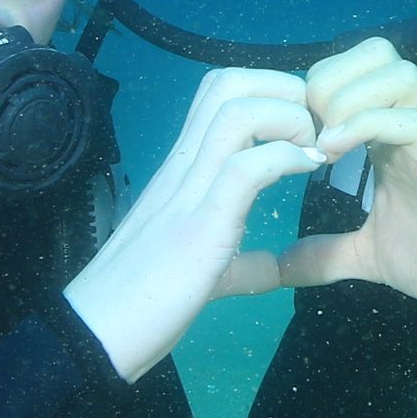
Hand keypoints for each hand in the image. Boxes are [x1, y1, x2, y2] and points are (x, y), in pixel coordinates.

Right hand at [60, 67, 324, 379]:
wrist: (101, 335)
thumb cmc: (147, 303)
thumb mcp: (209, 273)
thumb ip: (243, 263)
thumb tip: (274, 268)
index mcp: (186, 170)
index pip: (222, 93)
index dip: (273, 91)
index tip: (307, 127)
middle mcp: (184, 166)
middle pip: (229, 83)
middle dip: (284, 87)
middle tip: (315, 128)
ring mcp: (189, 191)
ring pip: (236, 111)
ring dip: (287, 116)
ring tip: (312, 148)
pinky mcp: (199, 226)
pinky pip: (244, 168)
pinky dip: (284, 158)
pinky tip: (306, 170)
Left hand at [275, 40, 416, 308]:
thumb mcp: (370, 256)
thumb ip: (328, 254)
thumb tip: (282, 267)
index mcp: (389, 134)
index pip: (351, 70)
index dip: (314, 90)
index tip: (291, 137)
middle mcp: (409, 121)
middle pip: (372, 51)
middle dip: (328, 81)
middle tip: (308, 133)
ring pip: (393, 69)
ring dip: (347, 98)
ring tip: (324, 143)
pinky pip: (409, 116)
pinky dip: (366, 125)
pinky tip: (336, 155)